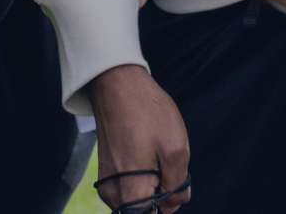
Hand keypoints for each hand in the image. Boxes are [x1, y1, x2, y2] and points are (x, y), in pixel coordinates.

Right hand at [88, 64, 190, 212]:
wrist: (116, 84)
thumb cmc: (147, 113)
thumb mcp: (176, 148)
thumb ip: (178, 185)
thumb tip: (173, 204)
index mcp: (132, 192)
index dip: (166, 208)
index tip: (171, 186)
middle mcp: (113, 194)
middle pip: (146, 212)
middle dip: (163, 198)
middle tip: (169, 168)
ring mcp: (108, 184)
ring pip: (139, 199)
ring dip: (155, 185)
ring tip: (157, 156)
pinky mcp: (107, 173)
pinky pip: (131, 187)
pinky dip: (145, 177)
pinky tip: (147, 153)